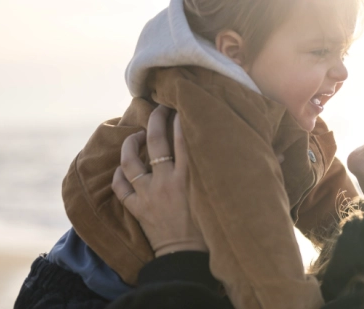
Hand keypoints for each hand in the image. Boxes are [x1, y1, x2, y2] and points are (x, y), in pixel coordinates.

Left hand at [112, 105, 207, 256]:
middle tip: (158, 110)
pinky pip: (120, 187)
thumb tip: (245, 154)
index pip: (183, 138)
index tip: (180, 107)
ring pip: (131, 161)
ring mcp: (148, 194)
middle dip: (156, 120)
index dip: (180, 119)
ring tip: (136, 136)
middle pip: (156, 141)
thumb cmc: (209, 229)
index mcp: (189, 176)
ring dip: (131, 144)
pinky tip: (121, 169)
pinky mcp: (137, 208)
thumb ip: (221, 175)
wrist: (186, 257)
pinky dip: (118, 176)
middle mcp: (166, 180)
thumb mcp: (217, 196)